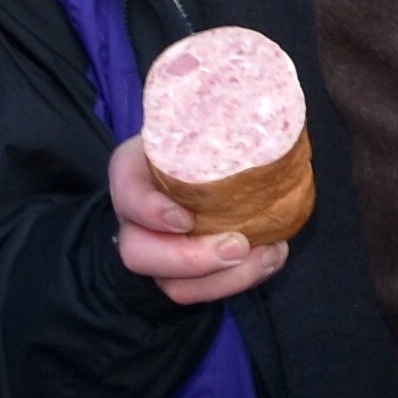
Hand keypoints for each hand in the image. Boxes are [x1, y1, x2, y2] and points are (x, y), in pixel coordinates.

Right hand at [107, 136, 289, 307]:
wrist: (190, 172)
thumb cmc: (193, 144)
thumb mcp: (192, 125)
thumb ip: (210, 118)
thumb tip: (252, 104)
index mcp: (132, 174)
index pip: (126, 193)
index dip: (150, 211)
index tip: (184, 217)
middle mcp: (134, 220)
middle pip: (139, 254)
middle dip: (191, 258)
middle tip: (238, 245)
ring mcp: (156, 254)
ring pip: (174, 286)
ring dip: (225, 279)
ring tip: (267, 254)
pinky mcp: (182, 277)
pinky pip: (202, 293)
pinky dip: (240, 281)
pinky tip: (272, 255)